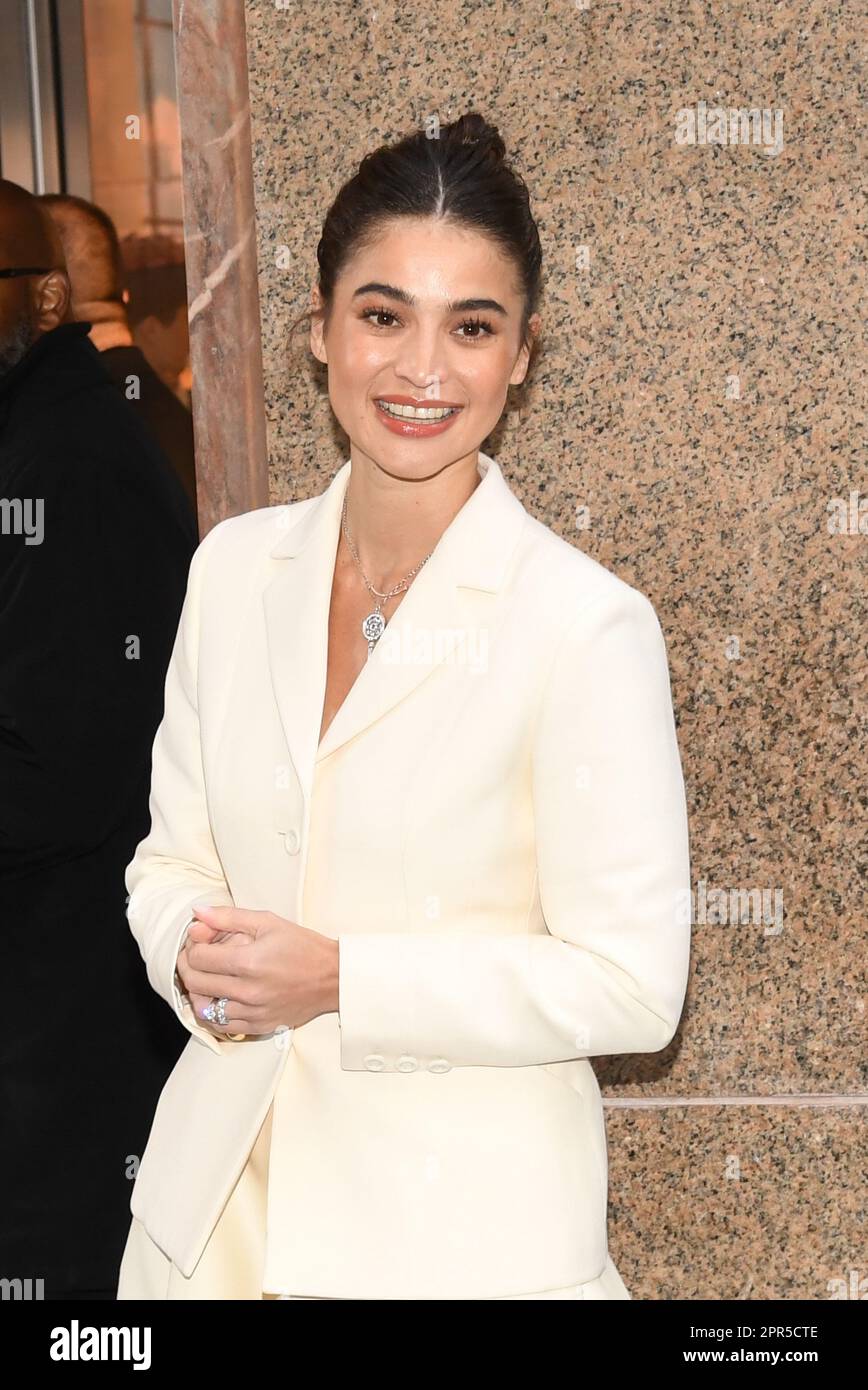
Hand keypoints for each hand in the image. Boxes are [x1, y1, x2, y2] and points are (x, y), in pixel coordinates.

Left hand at [177, 905, 339, 1037]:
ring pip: (204, 1008)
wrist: (333, 977)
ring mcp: (253, 1012)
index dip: (191, 947)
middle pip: (196, 983)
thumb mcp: (268, 922)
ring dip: (198, 991)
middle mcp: (248, 991)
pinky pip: (222, 1026)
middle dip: (188, 967)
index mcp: (249, 962)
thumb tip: (197, 913)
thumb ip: (228, 917)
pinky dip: (213, 1012)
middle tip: (194, 957)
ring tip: (205, 978)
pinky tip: (218, 998)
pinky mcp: (259, 1026)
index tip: (198, 941)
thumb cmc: (303, 946)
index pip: (198, 958)